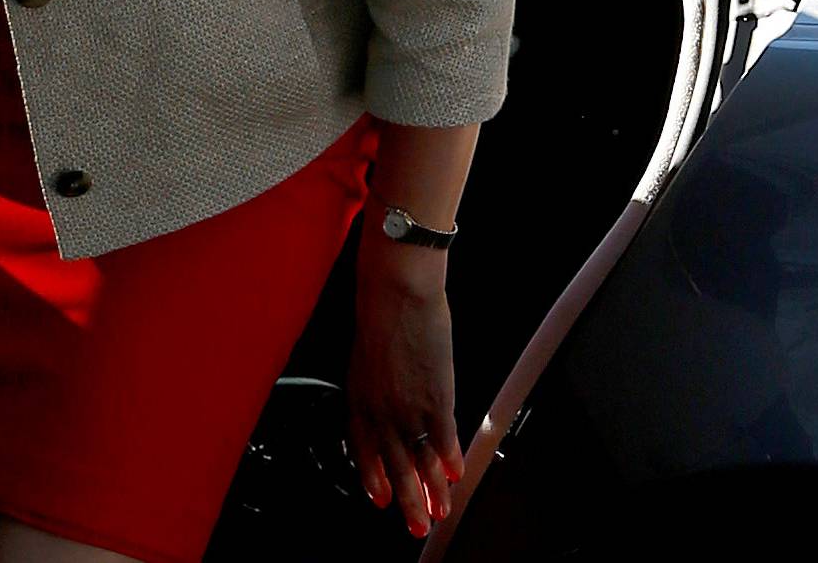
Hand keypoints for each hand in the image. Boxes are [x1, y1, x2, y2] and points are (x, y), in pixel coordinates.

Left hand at [346, 263, 464, 539]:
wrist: (396, 293)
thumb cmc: (382, 312)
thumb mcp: (368, 355)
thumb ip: (378, 383)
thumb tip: (391, 397)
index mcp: (360, 399)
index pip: (364, 451)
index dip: (374, 478)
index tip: (381, 499)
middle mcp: (381, 411)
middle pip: (395, 467)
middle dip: (407, 500)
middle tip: (416, 526)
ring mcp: (408, 407)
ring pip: (420, 461)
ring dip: (432, 490)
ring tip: (441, 510)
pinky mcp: (436, 397)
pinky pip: (444, 437)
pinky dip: (451, 457)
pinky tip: (457, 472)